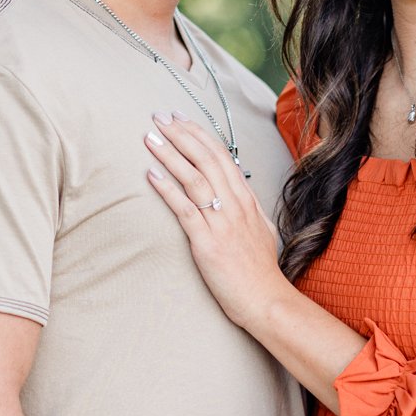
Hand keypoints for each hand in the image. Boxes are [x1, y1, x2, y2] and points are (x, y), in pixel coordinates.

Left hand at [144, 113, 286, 331]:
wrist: (264, 299)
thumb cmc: (261, 270)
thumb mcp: (262, 231)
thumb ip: (249, 209)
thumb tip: (240, 192)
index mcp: (246, 201)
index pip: (222, 157)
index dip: (200, 135)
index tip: (181, 119)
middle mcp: (235, 206)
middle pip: (207, 159)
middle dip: (182, 134)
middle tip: (160, 117)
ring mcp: (222, 223)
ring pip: (195, 179)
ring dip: (171, 155)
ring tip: (151, 137)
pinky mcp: (207, 243)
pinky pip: (185, 210)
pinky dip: (168, 190)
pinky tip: (151, 175)